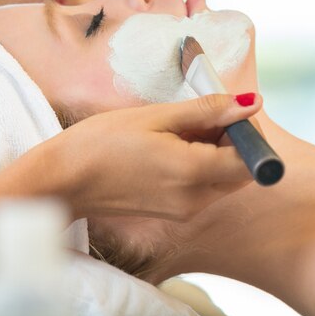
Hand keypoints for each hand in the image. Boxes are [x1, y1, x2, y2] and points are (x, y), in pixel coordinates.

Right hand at [43, 93, 261, 221]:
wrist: (62, 181)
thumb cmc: (101, 143)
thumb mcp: (156, 116)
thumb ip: (208, 110)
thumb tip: (251, 102)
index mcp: (192, 173)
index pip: (252, 160)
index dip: (249, 133)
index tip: (228, 111)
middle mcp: (195, 199)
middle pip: (241, 171)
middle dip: (233, 141)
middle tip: (201, 116)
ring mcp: (185, 210)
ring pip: (223, 178)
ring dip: (215, 152)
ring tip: (178, 130)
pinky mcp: (174, 213)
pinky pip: (204, 187)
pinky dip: (199, 165)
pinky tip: (169, 148)